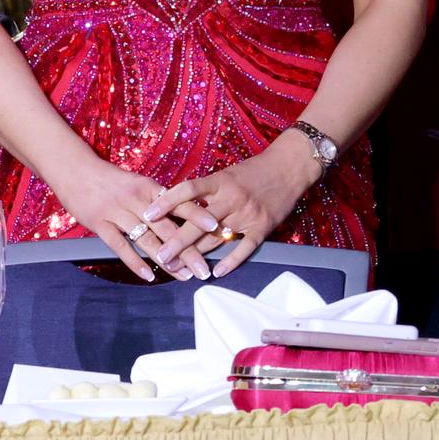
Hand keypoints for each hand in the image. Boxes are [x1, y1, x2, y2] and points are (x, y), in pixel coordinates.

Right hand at [52, 155, 204, 280]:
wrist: (75, 170)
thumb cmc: (111, 179)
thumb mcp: (139, 183)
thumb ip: (158, 199)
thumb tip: (184, 214)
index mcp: (151, 187)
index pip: (180, 203)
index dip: (199, 215)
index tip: (217, 227)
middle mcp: (138, 199)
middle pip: (168, 228)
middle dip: (188, 249)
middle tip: (203, 268)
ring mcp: (118, 212)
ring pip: (147, 239)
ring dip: (167, 260)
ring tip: (183, 275)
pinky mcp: (99, 223)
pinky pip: (120, 246)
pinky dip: (136, 262)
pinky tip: (150, 275)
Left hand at [142, 136, 323, 277]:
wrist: (291, 166)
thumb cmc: (256, 170)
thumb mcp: (228, 174)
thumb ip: (207, 191)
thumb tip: (180, 208)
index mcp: (221, 181)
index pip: (188, 190)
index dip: (166, 202)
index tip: (147, 215)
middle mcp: (232, 198)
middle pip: (198, 223)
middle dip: (176, 241)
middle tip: (159, 256)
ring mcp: (247, 213)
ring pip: (217, 238)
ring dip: (197, 255)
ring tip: (179, 268)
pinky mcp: (263, 226)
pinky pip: (244, 247)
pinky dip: (231, 261)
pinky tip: (217, 272)